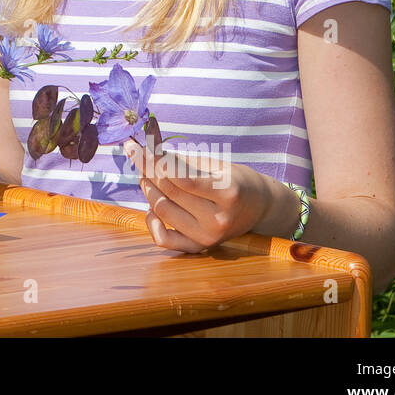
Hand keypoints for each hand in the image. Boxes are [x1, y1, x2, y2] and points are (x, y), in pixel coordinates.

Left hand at [124, 139, 286, 252]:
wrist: (259, 208)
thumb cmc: (236, 180)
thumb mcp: (216, 164)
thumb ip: (182, 160)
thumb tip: (148, 151)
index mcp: (227, 193)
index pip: (180, 177)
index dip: (153, 160)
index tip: (135, 147)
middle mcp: (218, 219)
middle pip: (169, 191)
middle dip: (148, 170)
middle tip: (138, 156)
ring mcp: (208, 237)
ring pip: (163, 211)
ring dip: (148, 190)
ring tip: (145, 175)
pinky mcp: (199, 247)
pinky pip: (164, 240)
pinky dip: (151, 222)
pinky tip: (150, 207)